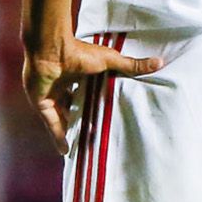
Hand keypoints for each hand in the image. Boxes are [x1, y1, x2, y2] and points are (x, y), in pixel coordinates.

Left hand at [21, 35, 161, 151]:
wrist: (51, 51)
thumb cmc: (79, 53)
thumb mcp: (110, 61)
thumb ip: (132, 65)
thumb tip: (160, 62)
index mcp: (78, 73)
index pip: (86, 91)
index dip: (94, 103)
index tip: (105, 116)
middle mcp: (63, 84)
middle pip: (73, 105)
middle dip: (82, 118)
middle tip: (95, 133)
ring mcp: (50, 94)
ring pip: (61, 116)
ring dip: (70, 129)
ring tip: (83, 145)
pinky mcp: (41, 104)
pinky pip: (51, 124)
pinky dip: (58, 136)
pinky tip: (65, 151)